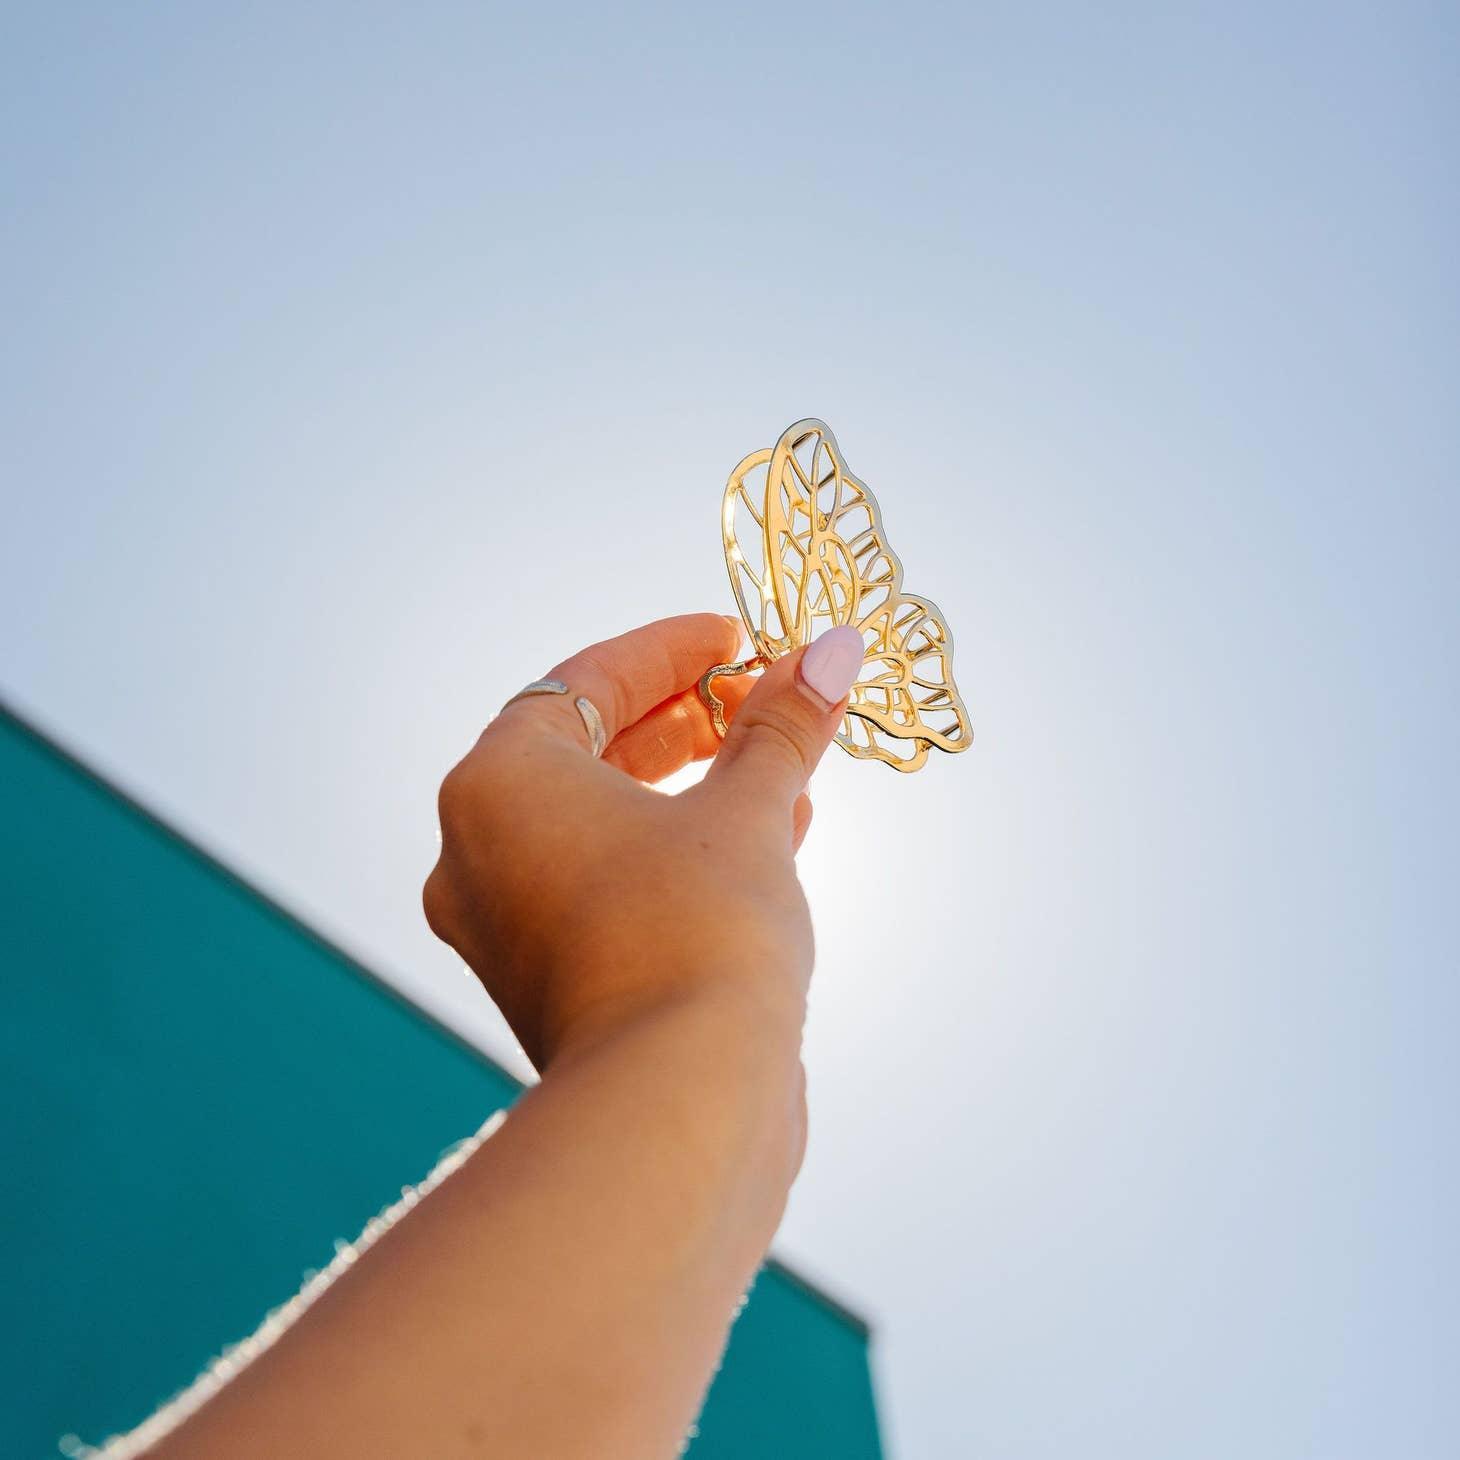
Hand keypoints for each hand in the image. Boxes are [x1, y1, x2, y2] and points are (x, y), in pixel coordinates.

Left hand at [423, 613, 866, 1071]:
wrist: (680, 1106)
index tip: (739, 639)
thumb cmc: (698, 934)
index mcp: (498, 787)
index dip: (671, 652)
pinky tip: (772, 838)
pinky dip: (681, 853)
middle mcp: (481, 853)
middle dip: (687, 721)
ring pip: (607, 826)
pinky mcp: (553, 985)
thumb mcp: (747, 813)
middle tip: (762, 698)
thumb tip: (833, 650)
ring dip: (695, 787)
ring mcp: (511, 928)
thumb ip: (780, 727)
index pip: (585, 685)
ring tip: (782, 764)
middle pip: (589, 753)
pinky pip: (614, 886)